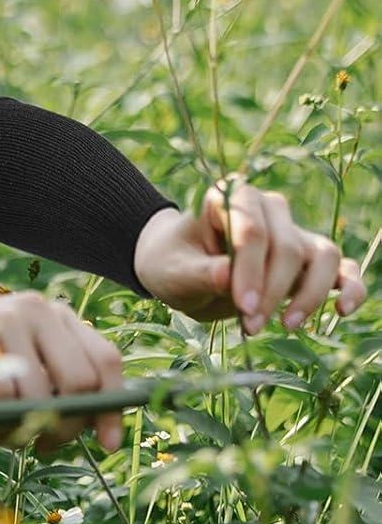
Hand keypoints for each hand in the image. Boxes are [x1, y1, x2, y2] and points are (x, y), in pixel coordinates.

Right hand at [0, 283, 125, 455]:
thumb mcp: (12, 367)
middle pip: (81, 382)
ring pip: (41, 395)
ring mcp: (6, 318)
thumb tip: (93, 429)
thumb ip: (50, 385)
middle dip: (67, 425)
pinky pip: (2, 394)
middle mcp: (38, 310)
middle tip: (44, 443)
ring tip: (2, 430)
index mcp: (54, 316)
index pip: (106, 359)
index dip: (114, 405)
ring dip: (24, 428)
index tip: (109, 443)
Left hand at [132, 184, 367, 333]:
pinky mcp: (308, 259)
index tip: (244, 307)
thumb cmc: (172, 265)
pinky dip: (350, 287)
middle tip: (251, 326)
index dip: (251, 271)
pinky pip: (342, 268)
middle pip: (286, 248)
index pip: (252, 231)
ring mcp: (292, 232)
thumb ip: (199, 274)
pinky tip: (344, 310)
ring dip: (309, 295)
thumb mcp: (173, 273)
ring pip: (322, 255)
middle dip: (272, 292)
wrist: (178, 271)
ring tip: (286, 326)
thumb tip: (227, 276)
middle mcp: (268, 208)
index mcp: (230, 197)